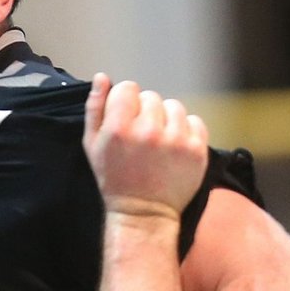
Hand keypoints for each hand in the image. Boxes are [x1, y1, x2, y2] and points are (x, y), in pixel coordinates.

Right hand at [83, 73, 208, 220]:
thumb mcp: (92, 144)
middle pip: (151, 96)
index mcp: (120, 128)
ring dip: (167, 118)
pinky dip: (186, 129)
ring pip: (174, 106)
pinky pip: (194, 120)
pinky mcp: (197, 150)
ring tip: (160, 138)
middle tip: (142, 134)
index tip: (125, 117)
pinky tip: (175, 145)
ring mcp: (176, 141)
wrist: (143, 213)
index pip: (128, 88)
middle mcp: (149, 132)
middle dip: (146, 111)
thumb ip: (95, 108)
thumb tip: (102, 77)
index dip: (125, 100)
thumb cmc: (114, 178)